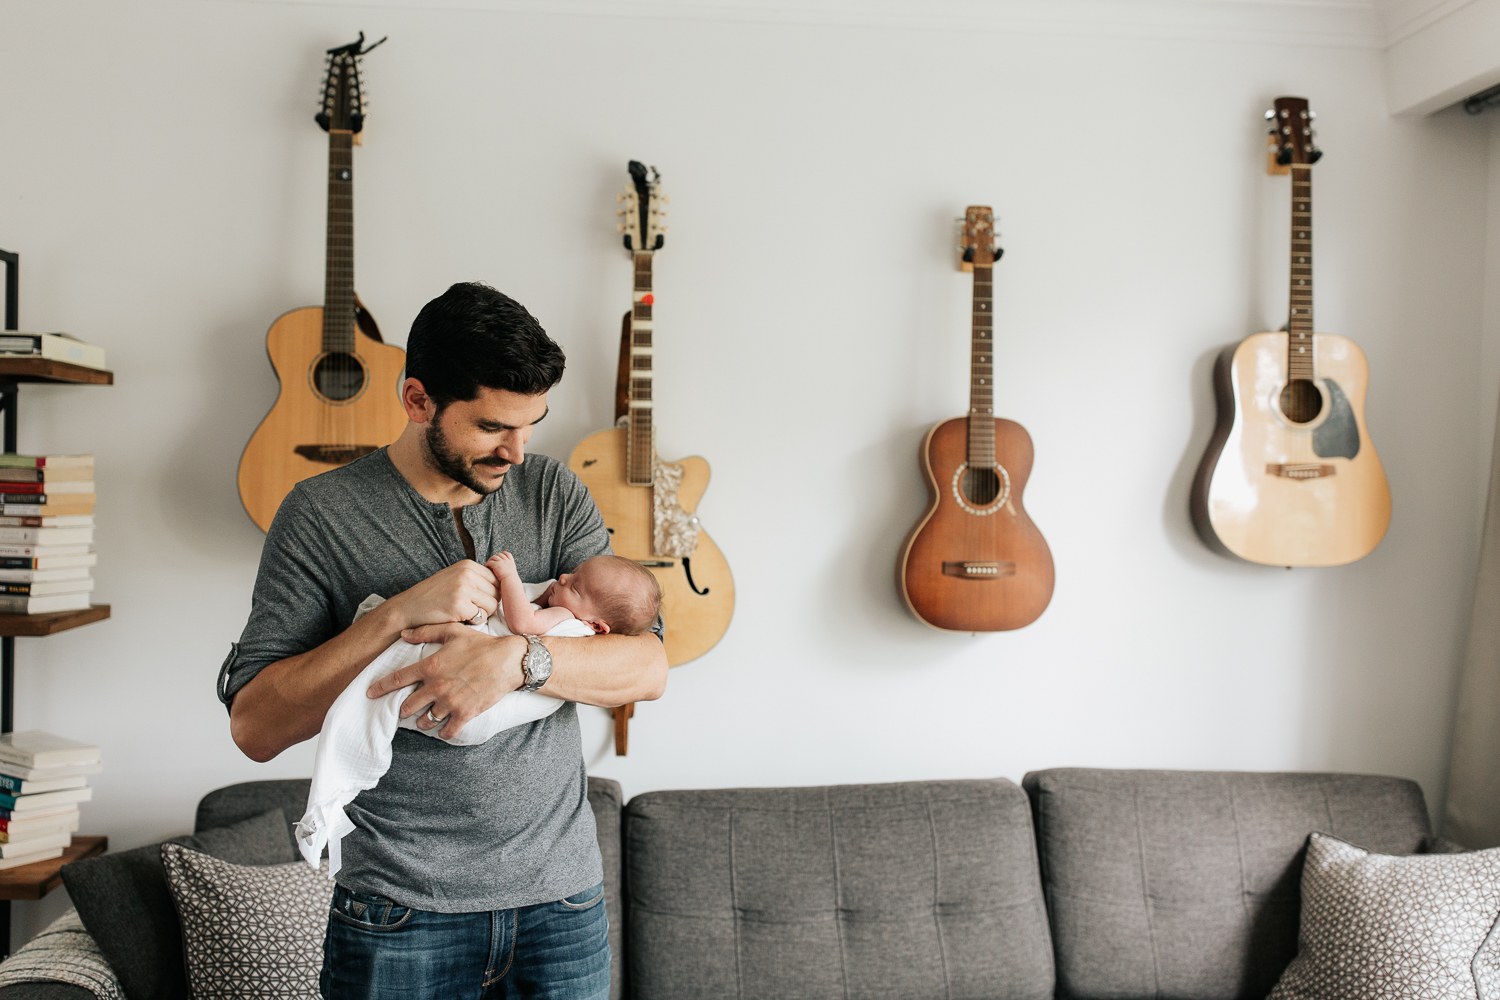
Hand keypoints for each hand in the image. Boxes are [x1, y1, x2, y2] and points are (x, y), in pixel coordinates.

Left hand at [367, 626, 525, 739]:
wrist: (509, 661)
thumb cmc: (482, 644)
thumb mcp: (453, 632)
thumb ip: (426, 632)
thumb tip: (404, 634)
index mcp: (431, 666)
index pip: (397, 679)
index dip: (380, 687)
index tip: (370, 693)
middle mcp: (436, 686)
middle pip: (408, 706)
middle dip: (403, 709)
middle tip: (404, 709)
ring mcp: (451, 702)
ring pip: (425, 721)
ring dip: (422, 721)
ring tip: (424, 719)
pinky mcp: (465, 714)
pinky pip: (447, 730)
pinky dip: (443, 732)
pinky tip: (443, 729)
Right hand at [383, 560, 498, 631]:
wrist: (408, 609)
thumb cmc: (433, 597)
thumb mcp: (455, 578)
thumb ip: (477, 578)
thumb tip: (504, 586)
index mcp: (468, 565)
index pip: (497, 580)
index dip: (491, 593)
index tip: (477, 599)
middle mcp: (467, 573)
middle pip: (497, 593)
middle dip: (488, 604)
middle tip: (471, 608)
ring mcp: (463, 588)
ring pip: (492, 605)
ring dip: (482, 613)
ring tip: (464, 612)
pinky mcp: (459, 604)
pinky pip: (481, 616)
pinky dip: (472, 621)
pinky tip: (458, 617)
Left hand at [485, 551, 517, 581]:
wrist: (510, 582)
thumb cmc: (511, 581)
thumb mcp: (512, 573)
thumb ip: (509, 570)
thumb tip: (505, 572)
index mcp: (511, 562)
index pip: (507, 554)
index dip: (502, 554)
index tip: (499, 556)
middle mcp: (506, 560)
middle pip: (499, 554)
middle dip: (495, 557)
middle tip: (491, 561)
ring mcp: (501, 562)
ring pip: (493, 557)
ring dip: (490, 560)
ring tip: (488, 564)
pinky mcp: (495, 565)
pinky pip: (489, 562)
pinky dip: (486, 564)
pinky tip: (485, 567)